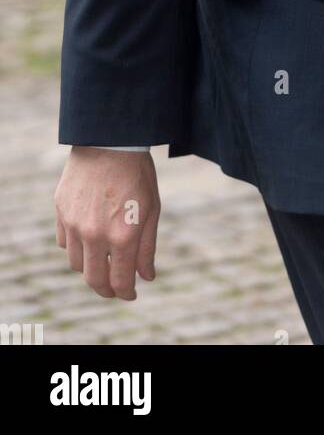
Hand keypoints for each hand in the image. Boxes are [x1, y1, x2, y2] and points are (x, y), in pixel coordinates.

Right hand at [54, 147, 160, 298]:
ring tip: (102, 263)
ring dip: (89, 269)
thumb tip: (146, 276)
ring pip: (76, 264)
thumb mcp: (152, 209)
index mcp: (122, 236)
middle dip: (106, 289)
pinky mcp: (60, 213)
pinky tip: (87, 240)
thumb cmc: (137, 173)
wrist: (110, 141)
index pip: (120, 281)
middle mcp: (95, 235)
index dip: (125, 293)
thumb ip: (147, 247)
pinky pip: (63, 243)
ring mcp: (74, 225)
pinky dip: (75, 248)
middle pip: (94, 280)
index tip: (130, 294)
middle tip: (114, 288)